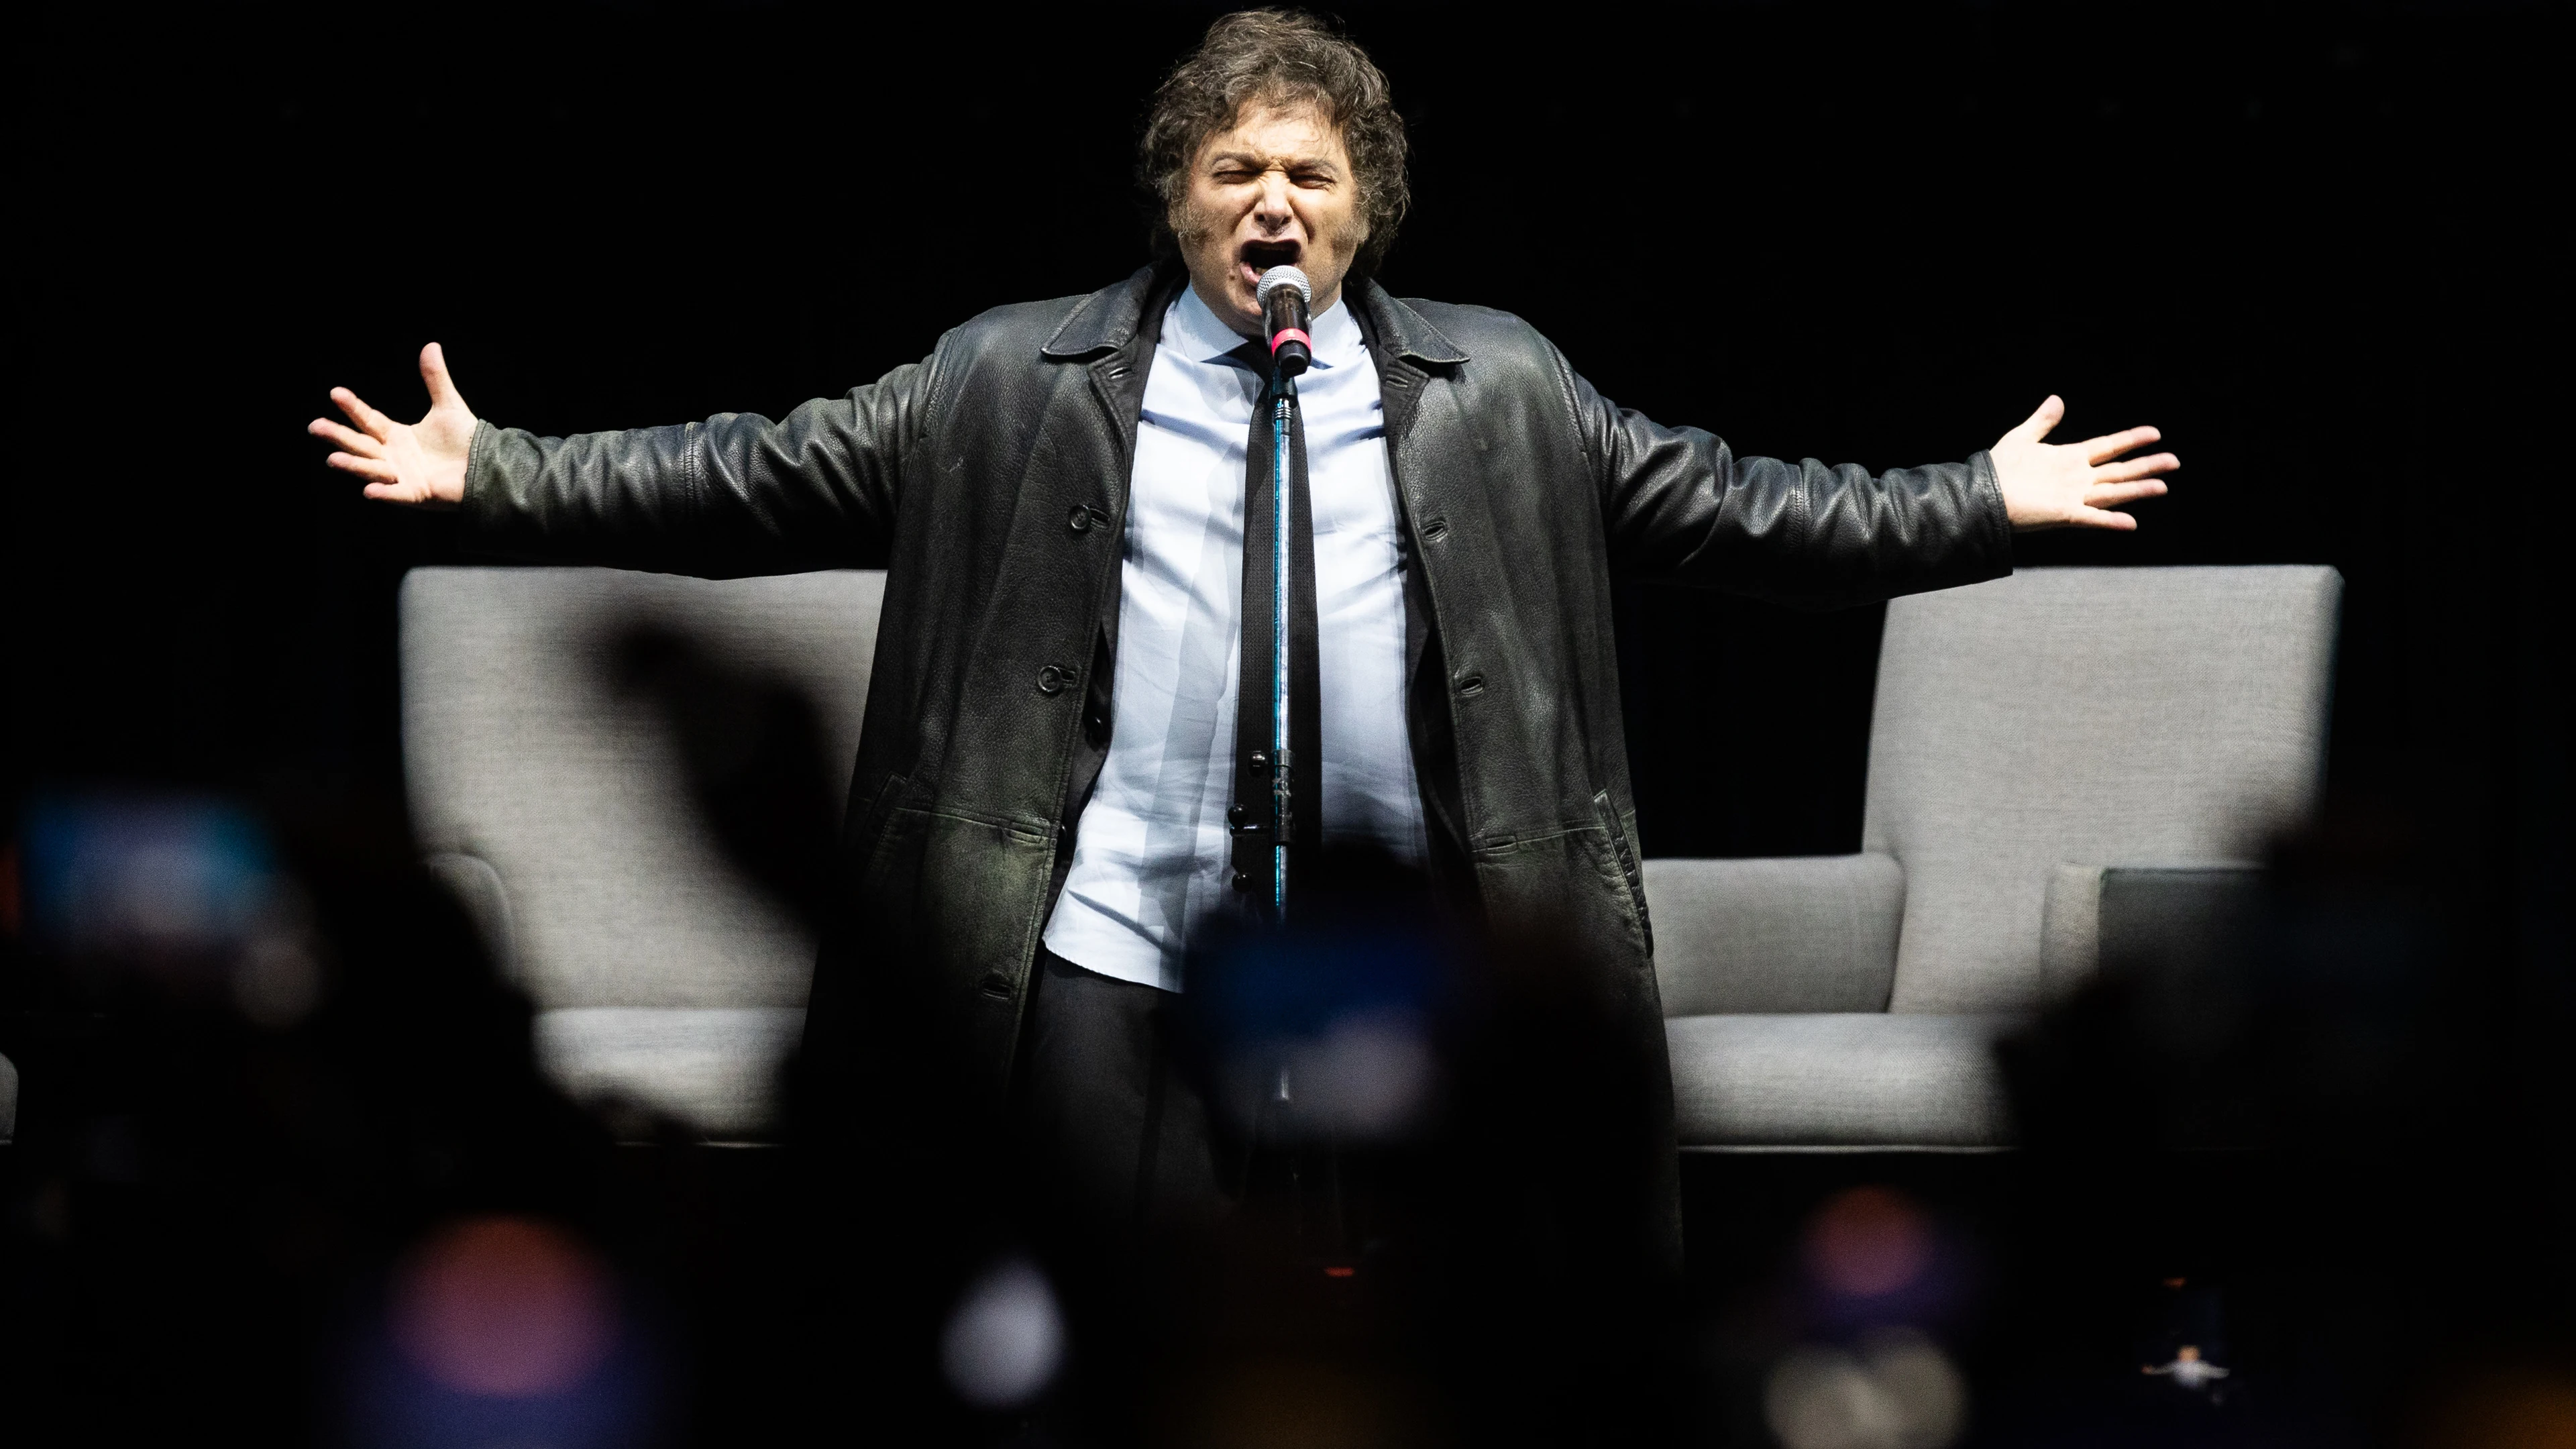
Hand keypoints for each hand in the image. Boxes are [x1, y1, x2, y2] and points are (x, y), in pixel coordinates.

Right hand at [308, 343, 476, 506]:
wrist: (488, 466)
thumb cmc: (465, 440)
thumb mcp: (447, 406)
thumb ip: (436, 379)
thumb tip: (431, 345)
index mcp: (397, 436)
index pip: (369, 420)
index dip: (353, 407)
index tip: (335, 392)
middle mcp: (393, 457)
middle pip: (360, 445)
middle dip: (338, 436)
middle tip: (314, 426)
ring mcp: (402, 477)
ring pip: (372, 470)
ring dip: (353, 466)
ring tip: (332, 458)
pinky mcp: (417, 495)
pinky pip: (397, 495)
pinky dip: (384, 494)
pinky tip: (369, 491)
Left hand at [1988, 395, 2176, 531]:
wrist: (1982, 495)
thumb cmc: (1999, 469)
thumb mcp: (2021, 439)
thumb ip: (2043, 421)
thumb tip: (2057, 399)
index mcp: (2070, 459)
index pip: (2108, 447)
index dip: (2131, 440)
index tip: (2155, 433)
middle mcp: (2077, 479)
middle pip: (2119, 470)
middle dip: (2146, 465)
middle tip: (2174, 461)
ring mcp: (2073, 497)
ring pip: (2113, 492)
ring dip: (2138, 489)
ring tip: (2163, 485)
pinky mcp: (2064, 514)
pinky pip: (2092, 518)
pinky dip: (2110, 521)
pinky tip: (2132, 522)